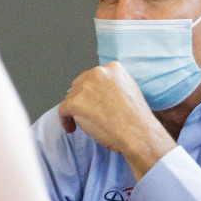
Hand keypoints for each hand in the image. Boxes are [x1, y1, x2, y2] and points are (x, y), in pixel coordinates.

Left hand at [58, 62, 176, 178]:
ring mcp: (86, 87)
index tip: (94, 101)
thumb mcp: (129, 89)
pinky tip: (71, 128)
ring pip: (71, 97)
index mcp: (113, 68)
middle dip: (82, 98)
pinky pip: (63, 110)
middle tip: (88, 112)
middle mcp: (98, 72)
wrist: (138, 132)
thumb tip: (97, 93)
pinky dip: (65, 120)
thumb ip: (113, 85)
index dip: (92, 90)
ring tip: (83, 122)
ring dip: (75, 109)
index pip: (94, 76)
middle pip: (80, 84)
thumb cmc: (136, 117)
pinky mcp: (76, 102)